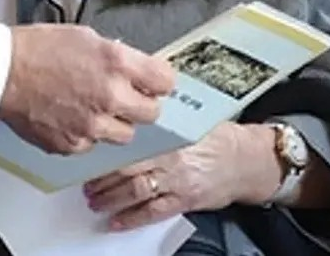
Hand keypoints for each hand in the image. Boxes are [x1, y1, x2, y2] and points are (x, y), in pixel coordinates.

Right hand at [0, 25, 175, 153]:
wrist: (2, 72)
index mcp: (116, 63)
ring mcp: (93, 125)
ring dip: (115, 122)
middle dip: (141, 104)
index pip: (165, 81)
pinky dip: (87, 133)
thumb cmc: (36, 48)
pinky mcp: (74, 145)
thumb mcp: (84, 36)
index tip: (154, 82)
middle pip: (151, 113)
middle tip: (125, 95)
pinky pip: (94, 145)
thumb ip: (115, 55)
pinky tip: (70, 115)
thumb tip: (133, 69)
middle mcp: (110, 96)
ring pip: (124, 134)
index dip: (159, 81)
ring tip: (92, 106)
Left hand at [83, 122, 281, 229]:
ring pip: (137, 190)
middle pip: (129, 166)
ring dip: (112, 198)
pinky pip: (154, 211)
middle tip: (84, 181)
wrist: (245, 161)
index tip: (90, 150)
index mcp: (169, 132)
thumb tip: (127, 106)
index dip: (107, 147)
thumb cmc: (215, 136)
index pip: (131, 139)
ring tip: (94, 200)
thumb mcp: (187, 118)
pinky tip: (117, 221)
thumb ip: (158, 119)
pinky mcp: (185, 200)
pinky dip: (133, 218)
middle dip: (103, 176)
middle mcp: (171, 156)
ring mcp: (178, 180)